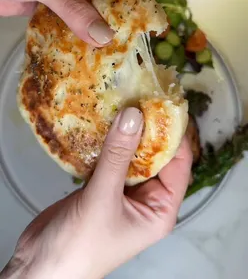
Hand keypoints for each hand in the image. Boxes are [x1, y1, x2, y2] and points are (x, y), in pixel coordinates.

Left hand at [0, 0, 128, 44]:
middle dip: (114, 15)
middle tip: (129, 42)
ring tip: (113, 51)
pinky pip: (69, 19)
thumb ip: (73, 9)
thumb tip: (105, 37)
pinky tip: (88, 50)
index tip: (143, 20)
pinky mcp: (50, 3)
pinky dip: (77, 32)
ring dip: (95, 27)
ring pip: (86, 9)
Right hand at [1, 108, 191, 278]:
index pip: (179, 166)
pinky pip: (112, 159)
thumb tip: (134, 115)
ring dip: (127, 134)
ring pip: (132, 156)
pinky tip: (104, 120)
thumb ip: (118, 155)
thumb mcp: (103, 198)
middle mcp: (147, 200)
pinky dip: (109, 142)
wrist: (40, 265)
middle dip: (149, 131)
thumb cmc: (81, 243)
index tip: (166, 106)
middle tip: (142, 97)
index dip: (176, 136)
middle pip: (156, 158)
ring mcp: (123, 192)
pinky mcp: (102, 187)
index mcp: (160, 210)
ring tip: (124, 101)